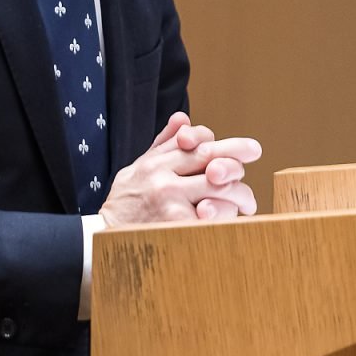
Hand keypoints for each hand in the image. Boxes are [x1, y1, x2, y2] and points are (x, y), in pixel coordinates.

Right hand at [99, 111, 261, 227]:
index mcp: (156, 160)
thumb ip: (163, 143)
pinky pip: (211, 217)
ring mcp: (169, 200)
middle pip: (212, 159)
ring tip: (246, 204)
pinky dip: (225, 217)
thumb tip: (183, 118)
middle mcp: (162, 176)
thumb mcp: (139, 167)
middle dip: (239, 164)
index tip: (248, 150)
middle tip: (253, 181)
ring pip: (218, 187)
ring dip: (240, 195)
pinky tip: (231, 220)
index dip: (224, 144)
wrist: (102, 237)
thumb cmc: (127, 202)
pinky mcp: (174, 225)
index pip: (198, 140)